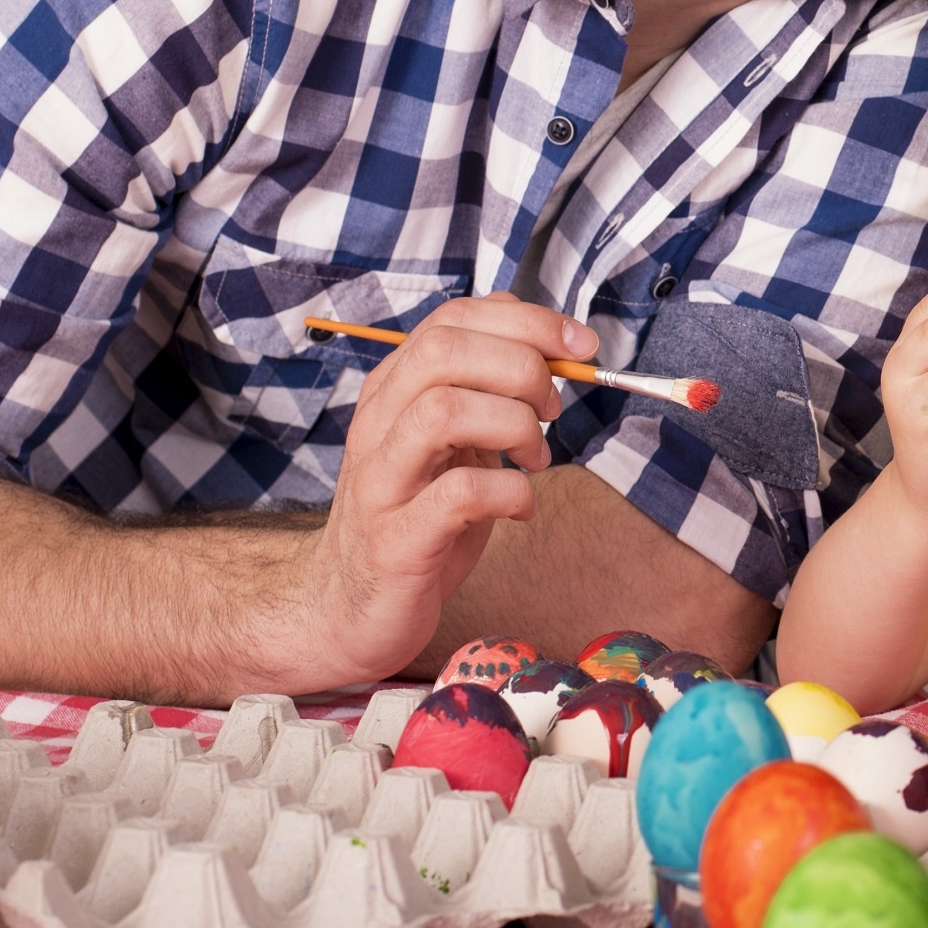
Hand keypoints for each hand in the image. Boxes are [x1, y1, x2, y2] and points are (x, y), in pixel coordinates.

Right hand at [300, 293, 594, 679]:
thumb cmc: (416, 516)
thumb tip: (545, 335)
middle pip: (444, 351)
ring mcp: (381, 481)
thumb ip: (484, 390)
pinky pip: (461, 494)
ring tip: (535, 458)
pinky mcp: (396, 540)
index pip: (453, 319)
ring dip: (514, 425)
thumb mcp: (451, 442)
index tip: (581, 346)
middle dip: (521, 367)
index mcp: (393, 390)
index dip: (528, 322)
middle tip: (551, 410)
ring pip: (444, 410)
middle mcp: (377, 424)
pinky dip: (512, 494)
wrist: (346, 607)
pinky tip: (522, 509)